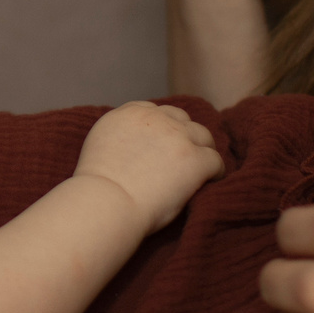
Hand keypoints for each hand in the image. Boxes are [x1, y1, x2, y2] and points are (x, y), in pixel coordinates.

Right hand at [74, 102, 221, 234]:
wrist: (107, 201)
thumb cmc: (97, 187)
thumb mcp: (100, 144)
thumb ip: (119, 136)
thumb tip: (133, 147)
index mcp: (129, 113)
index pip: (154, 111)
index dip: (161, 128)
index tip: (162, 145)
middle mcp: (156, 118)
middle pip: (181, 119)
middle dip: (183, 135)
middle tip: (183, 157)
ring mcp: (178, 137)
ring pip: (203, 135)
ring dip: (202, 149)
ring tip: (202, 169)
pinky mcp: (195, 159)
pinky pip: (216, 161)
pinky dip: (215, 172)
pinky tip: (210, 183)